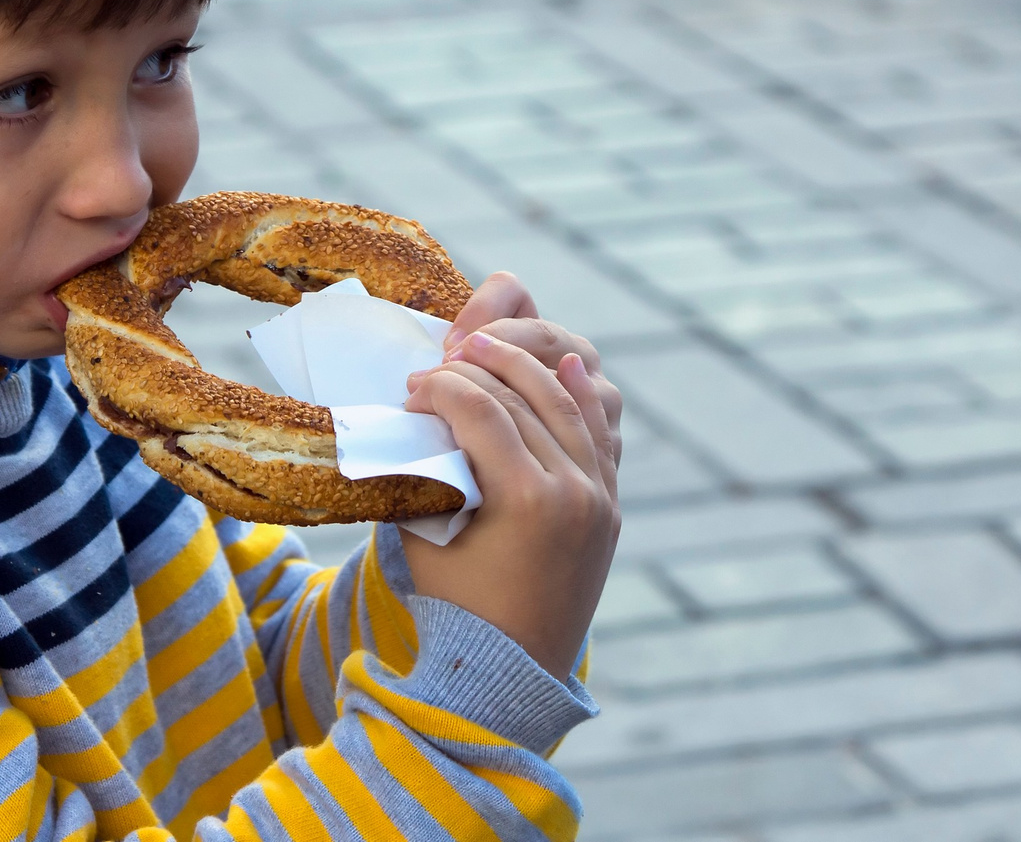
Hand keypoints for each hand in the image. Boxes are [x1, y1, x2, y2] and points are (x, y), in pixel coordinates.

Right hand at [401, 272, 622, 677]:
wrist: (512, 674)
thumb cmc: (454, 607)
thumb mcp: (425, 535)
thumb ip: (424, 469)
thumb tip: (417, 414)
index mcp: (528, 499)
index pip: (482, 410)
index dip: (442, 387)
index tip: (411, 387)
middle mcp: (575, 491)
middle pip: (526, 397)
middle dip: (479, 367)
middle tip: (442, 358)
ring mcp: (600, 496)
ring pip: (568, 404)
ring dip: (528, 366)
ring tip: (487, 346)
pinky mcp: (609, 504)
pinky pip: (598, 432)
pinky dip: (580, 394)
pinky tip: (565, 364)